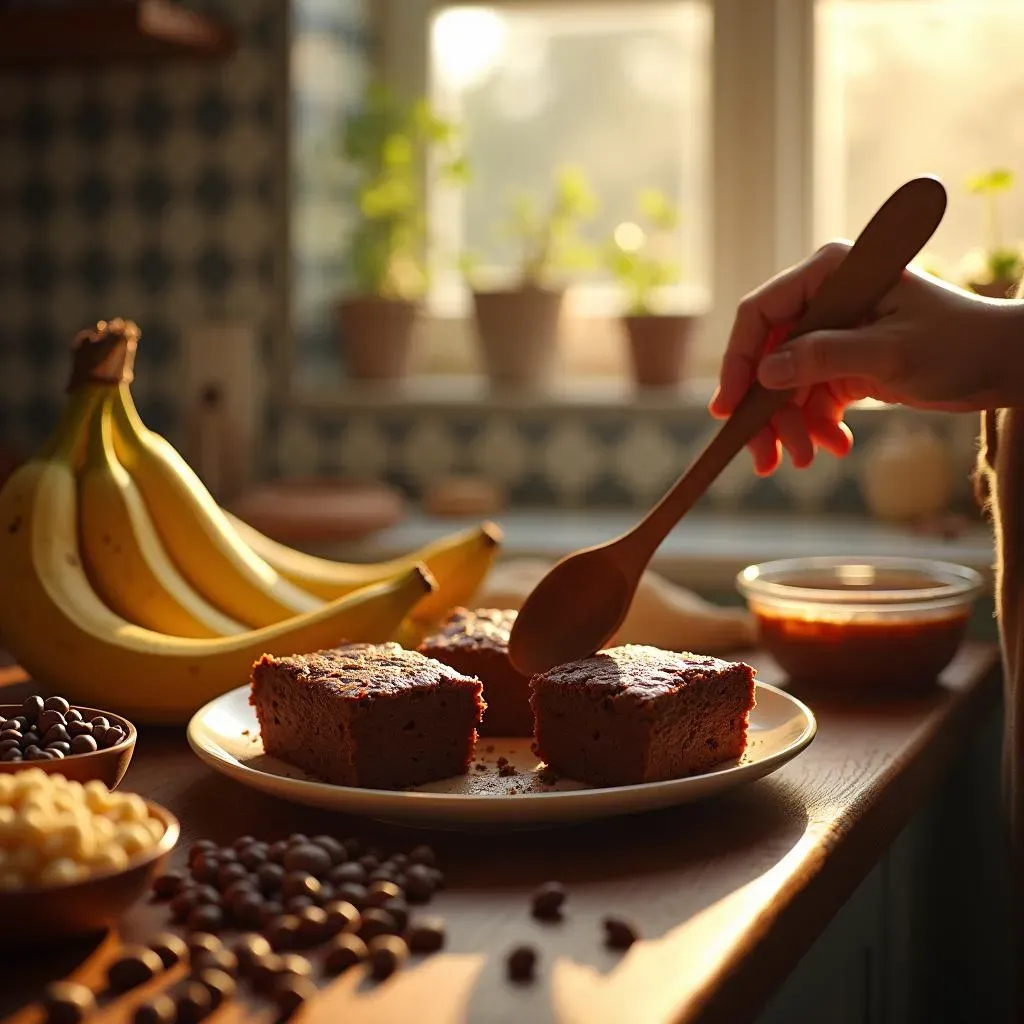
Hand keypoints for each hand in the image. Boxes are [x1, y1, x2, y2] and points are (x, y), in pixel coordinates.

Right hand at [709, 241, 1023, 474]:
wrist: (1003, 366)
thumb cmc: (958, 344)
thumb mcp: (888, 352)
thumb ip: (823, 356)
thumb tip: (764, 373)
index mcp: (832, 274)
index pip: (761, 313)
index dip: (738, 360)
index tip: (729, 408)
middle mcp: (825, 299)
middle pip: (768, 357)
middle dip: (766, 411)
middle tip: (765, 457)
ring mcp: (833, 332)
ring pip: (784, 385)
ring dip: (789, 427)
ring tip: (804, 460)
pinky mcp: (843, 362)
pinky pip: (810, 398)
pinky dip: (816, 427)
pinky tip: (835, 446)